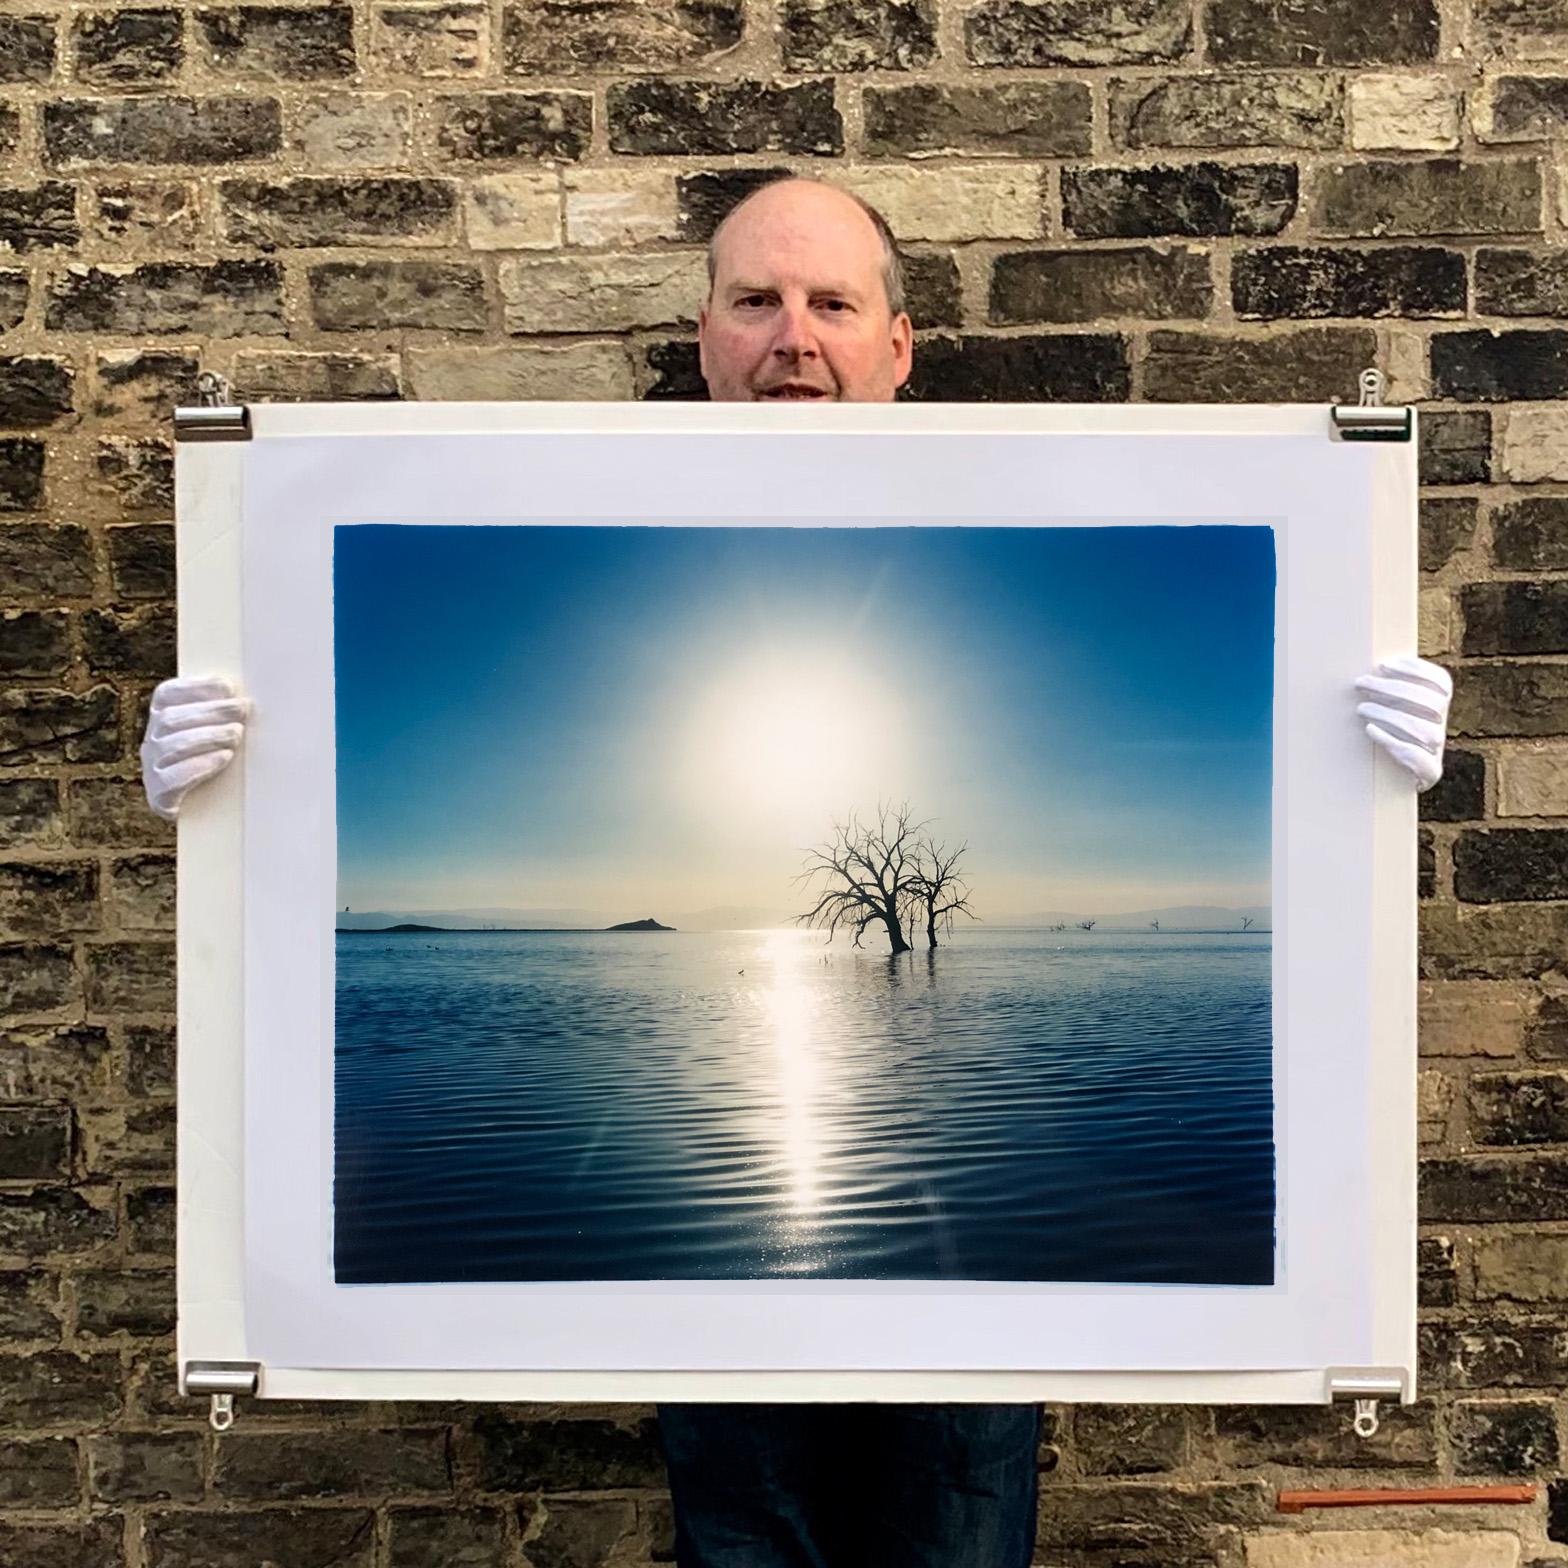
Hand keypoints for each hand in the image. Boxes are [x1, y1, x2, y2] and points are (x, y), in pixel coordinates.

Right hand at [140, 676, 249, 820]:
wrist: (205, 813)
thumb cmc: (217, 765)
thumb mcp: (218, 736)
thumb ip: (223, 716)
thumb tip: (247, 698)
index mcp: (161, 720)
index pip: (166, 695)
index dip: (194, 687)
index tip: (227, 686)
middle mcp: (151, 742)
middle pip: (171, 719)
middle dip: (210, 711)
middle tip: (241, 710)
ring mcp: (151, 769)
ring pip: (170, 746)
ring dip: (208, 736)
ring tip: (236, 734)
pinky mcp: (159, 797)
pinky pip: (172, 778)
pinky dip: (200, 765)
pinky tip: (224, 757)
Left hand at [1355, 654, 1451, 791]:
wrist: (1396, 777)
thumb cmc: (1390, 733)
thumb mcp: (1395, 708)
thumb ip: (1391, 689)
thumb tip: (1373, 668)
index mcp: (1440, 705)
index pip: (1440, 682)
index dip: (1416, 670)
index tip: (1384, 665)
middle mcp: (1443, 725)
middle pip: (1430, 701)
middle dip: (1393, 688)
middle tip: (1360, 682)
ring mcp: (1438, 749)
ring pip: (1423, 728)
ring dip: (1389, 714)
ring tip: (1361, 708)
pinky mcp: (1430, 771)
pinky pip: (1415, 755)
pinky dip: (1391, 740)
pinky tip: (1370, 729)